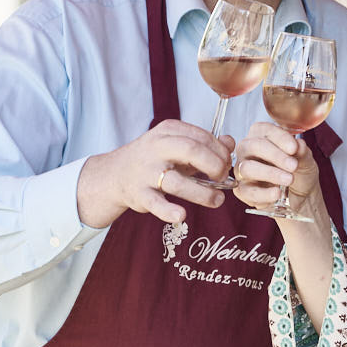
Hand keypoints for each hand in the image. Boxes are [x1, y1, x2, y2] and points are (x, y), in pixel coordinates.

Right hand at [77, 119, 232, 228]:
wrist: (116, 174)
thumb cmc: (155, 159)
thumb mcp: (178, 144)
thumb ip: (205, 143)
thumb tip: (230, 143)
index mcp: (169, 131)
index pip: (203, 137)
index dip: (221, 152)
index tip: (227, 165)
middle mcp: (156, 148)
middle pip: (193, 151)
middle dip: (215, 166)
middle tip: (224, 178)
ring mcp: (147, 172)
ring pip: (178, 181)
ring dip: (203, 193)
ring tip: (217, 199)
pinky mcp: (139, 194)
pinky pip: (155, 203)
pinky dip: (169, 211)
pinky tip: (182, 215)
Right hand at [233, 121, 322, 215]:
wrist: (301, 197)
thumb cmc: (299, 172)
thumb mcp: (305, 160)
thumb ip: (302, 152)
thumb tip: (299, 144)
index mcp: (261, 136)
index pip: (263, 129)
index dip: (279, 137)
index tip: (294, 148)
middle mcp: (247, 151)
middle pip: (252, 146)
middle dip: (275, 155)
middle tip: (293, 165)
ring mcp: (242, 170)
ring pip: (247, 168)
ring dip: (270, 173)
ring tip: (289, 179)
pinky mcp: (243, 191)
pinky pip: (248, 191)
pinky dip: (264, 193)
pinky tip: (277, 193)